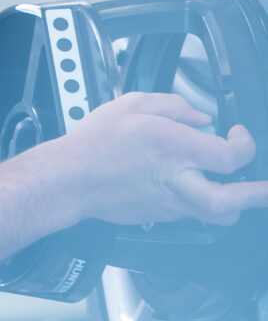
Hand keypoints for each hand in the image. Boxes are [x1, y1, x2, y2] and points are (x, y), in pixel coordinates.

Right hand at [44, 90, 267, 226]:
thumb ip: (174, 106)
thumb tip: (200, 117)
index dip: (244, 145)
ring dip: (234, 203)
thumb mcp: (133, 104)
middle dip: (257, 196)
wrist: (70, 179)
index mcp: (174, 149)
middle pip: (230, 201)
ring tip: (241, 192)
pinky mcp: (160, 214)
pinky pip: (192, 212)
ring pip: (216, 215)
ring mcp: (170, 203)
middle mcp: (177, 180)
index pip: (228, 156)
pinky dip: (201, 202)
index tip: (238, 135)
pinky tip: (194, 187)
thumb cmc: (95, 144)